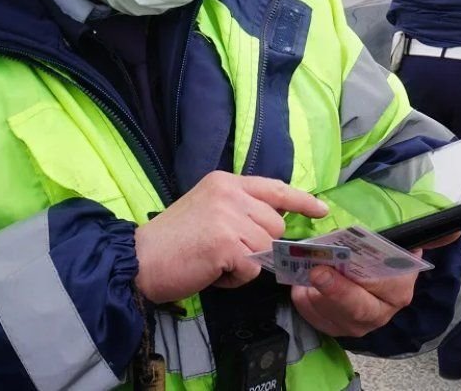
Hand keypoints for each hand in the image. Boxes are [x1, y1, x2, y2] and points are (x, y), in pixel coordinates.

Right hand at [134, 172, 327, 303]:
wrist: (138, 260)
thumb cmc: (171, 242)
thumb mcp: (207, 210)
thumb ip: (237, 210)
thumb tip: (271, 226)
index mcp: (225, 182)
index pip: (274, 187)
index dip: (301, 200)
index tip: (321, 209)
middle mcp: (229, 193)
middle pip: (274, 224)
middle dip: (258, 246)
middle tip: (226, 254)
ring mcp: (228, 217)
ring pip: (265, 248)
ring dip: (245, 265)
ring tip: (215, 263)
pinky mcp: (227, 243)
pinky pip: (252, 269)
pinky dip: (235, 279)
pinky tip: (212, 272)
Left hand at [288, 232, 459, 337]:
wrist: (356, 280)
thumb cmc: (378, 258)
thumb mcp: (401, 243)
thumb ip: (429, 235)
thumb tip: (456, 230)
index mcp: (400, 287)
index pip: (393, 284)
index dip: (376, 274)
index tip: (351, 258)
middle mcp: (381, 310)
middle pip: (361, 306)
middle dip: (339, 290)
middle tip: (319, 271)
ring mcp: (357, 323)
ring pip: (335, 315)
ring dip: (318, 296)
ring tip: (305, 275)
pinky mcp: (334, 328)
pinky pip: (317, 318)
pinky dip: (306, 302)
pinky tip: (300, 286)